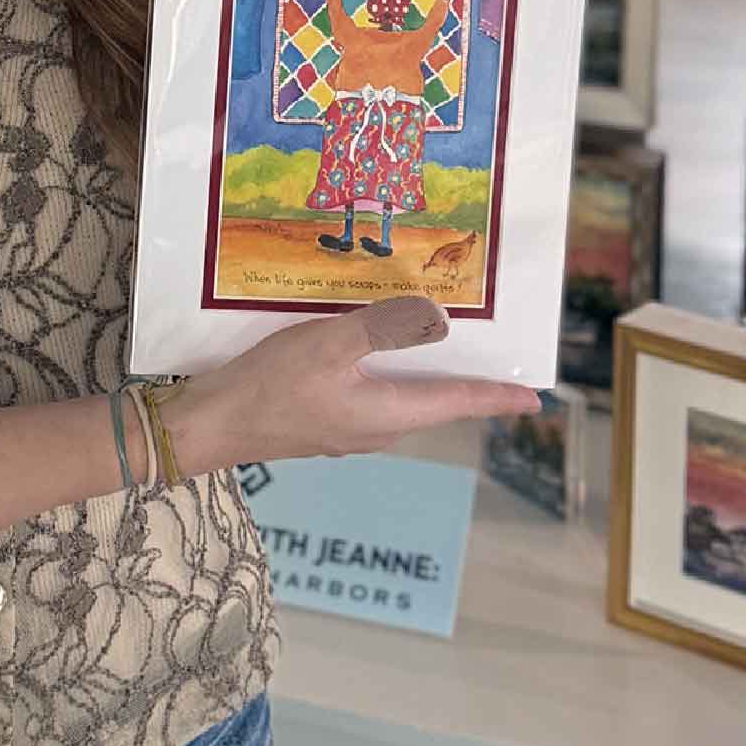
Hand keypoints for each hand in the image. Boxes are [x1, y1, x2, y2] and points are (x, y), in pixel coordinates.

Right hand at [156, 294, 538, 469]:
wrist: (210, 426)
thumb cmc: (272, 386)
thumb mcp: (331, 345)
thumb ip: (386, 328)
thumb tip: (440, 318)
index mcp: (390, 414)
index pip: (458, 403)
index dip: (497, 397)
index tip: (535, 397)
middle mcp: (379, 427)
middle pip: (437, 401)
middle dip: (468, 379)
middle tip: (499, 355)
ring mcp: (351, 427)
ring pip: (405, 396)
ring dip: (429, 372)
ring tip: (450, 341)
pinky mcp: (326, 419)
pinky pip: (376, 392)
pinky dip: (393, 369)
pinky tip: (383, 346)